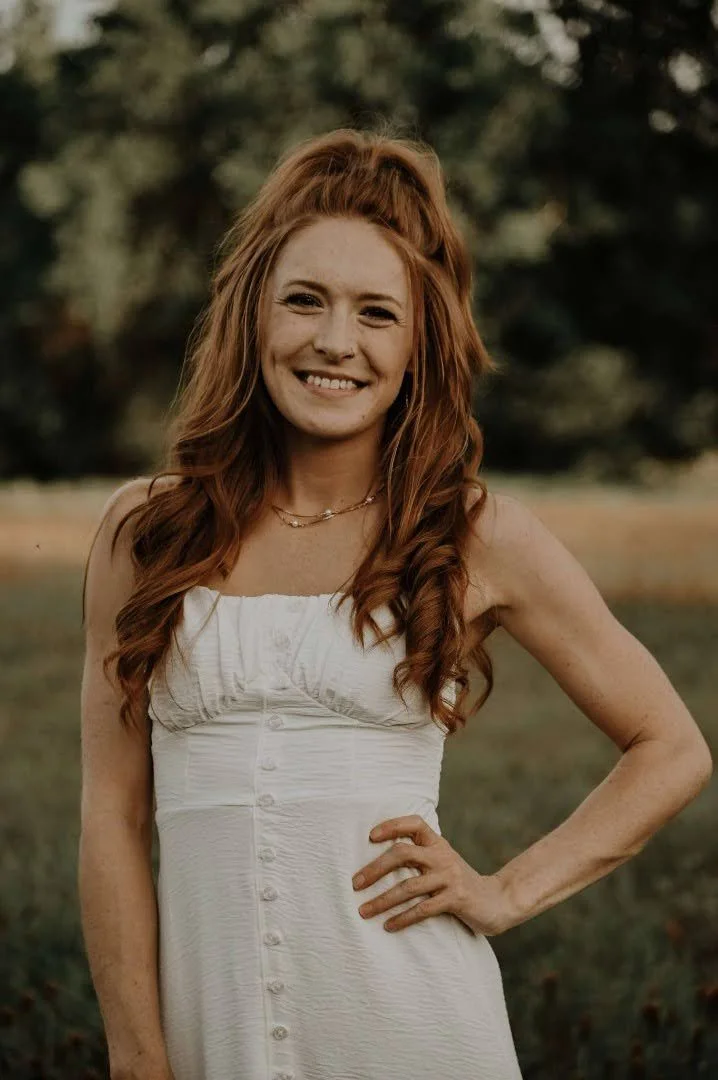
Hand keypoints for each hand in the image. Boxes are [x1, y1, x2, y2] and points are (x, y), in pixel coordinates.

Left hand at [352, 815, 516, 936]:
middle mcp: (443, 856)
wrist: (497, 901)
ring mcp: (450, 877)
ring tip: (363, 911)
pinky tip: (388, 926)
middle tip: (355, 884)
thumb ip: (419, 857)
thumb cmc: (458, 882)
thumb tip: (377, 861)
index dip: (392, 826)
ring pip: (408, 886)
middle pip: (403, 853)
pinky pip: (422, 909)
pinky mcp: (456, 899)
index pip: (414, 824)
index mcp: (437, 843)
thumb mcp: (442, 862)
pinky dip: (402, 918)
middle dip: (375, 869)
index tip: (370, 836)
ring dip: (382, 900)